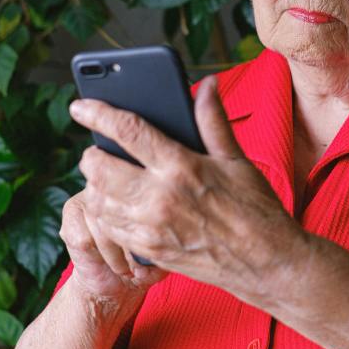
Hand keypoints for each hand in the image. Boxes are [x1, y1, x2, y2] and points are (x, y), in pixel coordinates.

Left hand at [69, 76, 304, 304]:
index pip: (127, 131)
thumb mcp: (236, 159)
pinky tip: (116, 204)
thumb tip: (208, 85)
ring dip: (95, 184)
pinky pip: (108, 228)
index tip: (81, 106)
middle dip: (91, 153)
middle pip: (99, 167)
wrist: (266, 262)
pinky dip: (104, 213)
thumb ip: (213, 120)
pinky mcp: (149, 251)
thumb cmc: (256, 208)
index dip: (98, 113)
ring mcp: (151, 228)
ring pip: (97, 199)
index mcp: (181, 166)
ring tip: (106, 175)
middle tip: (98, 148)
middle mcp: (159, 197)